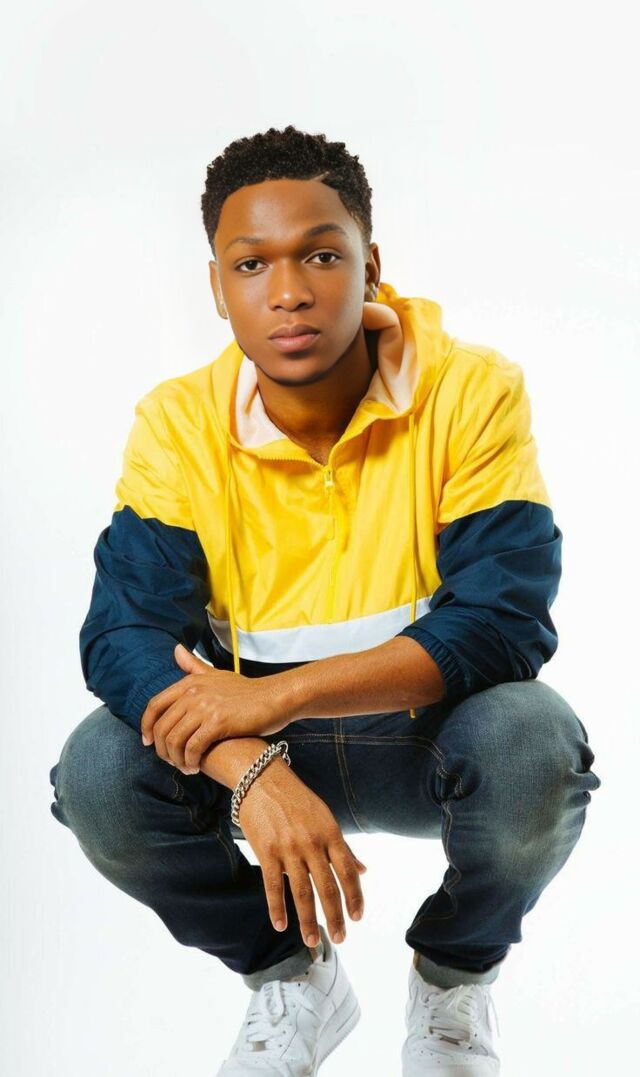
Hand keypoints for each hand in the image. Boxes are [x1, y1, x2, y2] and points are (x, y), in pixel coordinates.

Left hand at [140, 644, 291, 771]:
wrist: (275, 698)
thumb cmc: (247, 691)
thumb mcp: (217, 674)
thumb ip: (194, 666)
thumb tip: (176, 650)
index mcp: (190, 682)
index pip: (155, 705)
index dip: (147, 726)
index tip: (149, 742)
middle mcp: (193, 692)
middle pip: (162, 727)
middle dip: (162, 749)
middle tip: (171, 762)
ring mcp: (205, 707)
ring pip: (174, 740)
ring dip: (175, 759)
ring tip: (185, 767)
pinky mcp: (218, 723)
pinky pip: (192, 748)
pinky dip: (189, 762)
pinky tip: (195, 768)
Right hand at [237, 763, 367, 946]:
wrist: (263, 779)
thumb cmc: (297, 800)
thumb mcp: (325, 818)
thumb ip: (343, 847)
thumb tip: (364, 871)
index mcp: (330, 833)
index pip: (348, 871)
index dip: (354, 896)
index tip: (357, 917)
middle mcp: (312, 843)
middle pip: (327, 886)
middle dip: (335, 916)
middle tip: (340, 939)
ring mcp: (288, 848)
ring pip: (302, 892)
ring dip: (308, 920)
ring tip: (313, 941)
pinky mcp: (266, 851)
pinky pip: (273, 885)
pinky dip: (277, 908)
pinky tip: (281, 925)